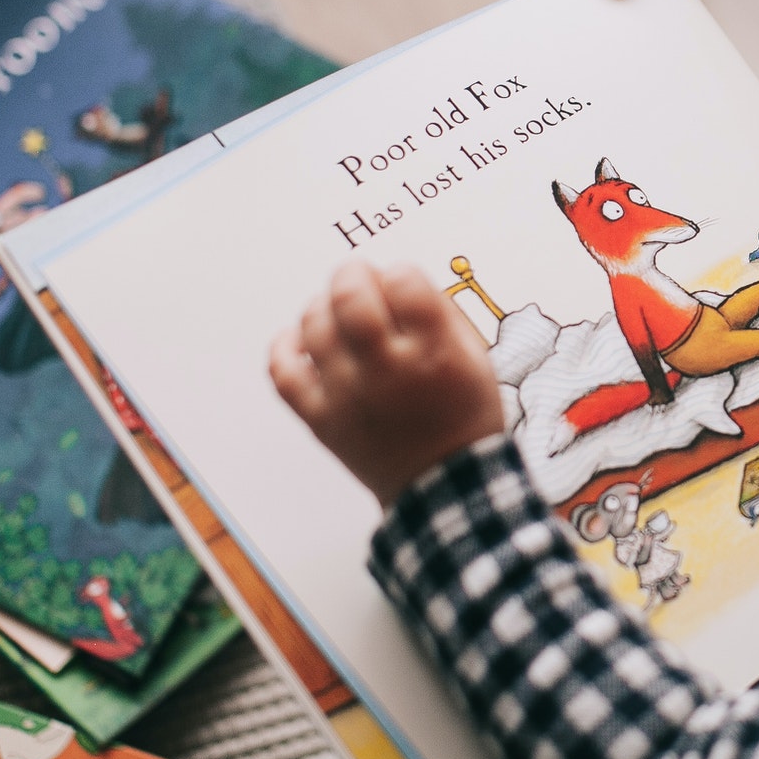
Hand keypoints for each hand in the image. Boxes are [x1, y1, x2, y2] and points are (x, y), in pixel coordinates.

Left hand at [270, 260, 504, 506]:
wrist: (445, 484)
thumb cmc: (464, 416)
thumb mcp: (476, 357)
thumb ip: (439, 312)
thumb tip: (395, 279)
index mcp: (434, 352)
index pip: (402, 281)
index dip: (400, 273)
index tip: (402, 284)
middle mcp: (388, 370)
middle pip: (349, 296)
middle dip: (352, 275)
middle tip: (360, 280)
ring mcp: (348, 395)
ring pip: (313, 326)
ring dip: (322, 305)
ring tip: (337, 311)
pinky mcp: (321, 418)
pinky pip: (283, 372)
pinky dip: (285, 346)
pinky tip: (301, 340)